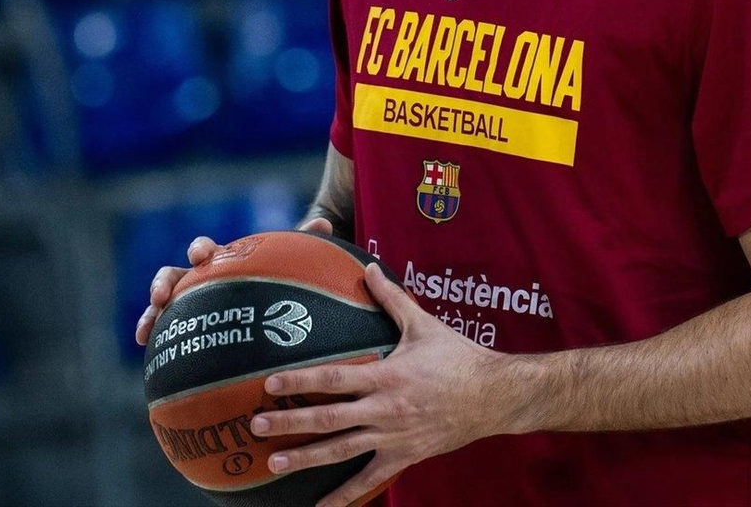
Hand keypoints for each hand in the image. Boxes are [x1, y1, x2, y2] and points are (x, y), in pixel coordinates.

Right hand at [133, 218, 333, 345]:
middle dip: (163, 281)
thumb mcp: (288, 267)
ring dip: (150, 311)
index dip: (199, 250)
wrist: (265, 310)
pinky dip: (151, 333)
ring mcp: (188, 304)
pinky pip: (164, 330)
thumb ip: (301, 247)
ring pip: (162, 303)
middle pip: (174, 274)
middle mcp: (200, 280)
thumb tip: (325, 225)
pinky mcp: (185, 327)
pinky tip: (144, 345)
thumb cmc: (275, 284)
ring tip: (146, 329)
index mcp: (221, 262)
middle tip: (162, 294)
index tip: (200, 257)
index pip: (206, 249)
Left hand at [248, 262, 525, 506]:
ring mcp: (393, 437)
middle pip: (329, 419)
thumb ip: (390, 297)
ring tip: (273, 465)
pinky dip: (345, 497)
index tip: (269, 384)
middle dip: (289, 423)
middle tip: (255, 426)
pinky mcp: (404, 457)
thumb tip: (367, 266)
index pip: (334, 378)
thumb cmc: (458, 357)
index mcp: (386, 376)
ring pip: (342, 452)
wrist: (495, 397)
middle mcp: (385, 410)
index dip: (300, 381)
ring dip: (306, 459)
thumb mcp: (423, 324)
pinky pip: (370, 480)